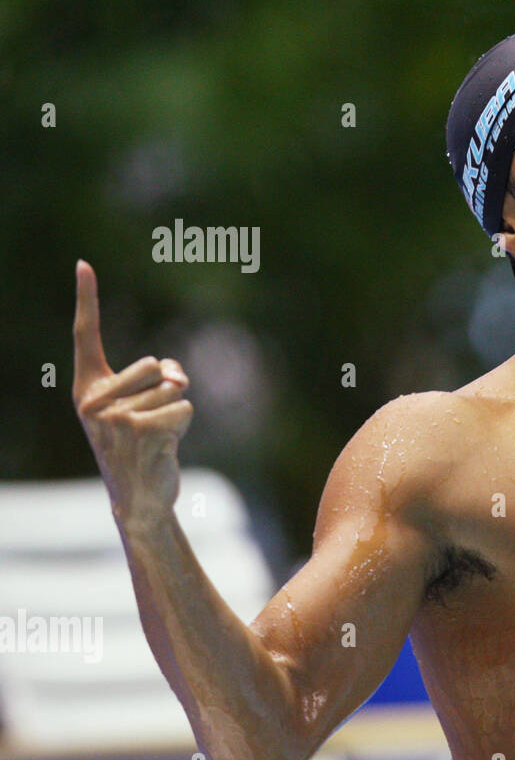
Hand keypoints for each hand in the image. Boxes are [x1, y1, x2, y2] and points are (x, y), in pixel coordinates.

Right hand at [72, 260, 192, 524]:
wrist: (139, 496)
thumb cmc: (144, 445)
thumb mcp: (149, 404)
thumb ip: (162, 377)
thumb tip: (178, 374)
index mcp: (89, 388)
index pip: (86, 335)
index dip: (87, 298)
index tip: (83, 263)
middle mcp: (93, 399)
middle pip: (153, 365)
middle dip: (167, 389)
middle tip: (152, 421)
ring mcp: (114, 416)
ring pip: (173, 388)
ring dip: (176, 410)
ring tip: (157, 436)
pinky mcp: (139, 431)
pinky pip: (184, 409)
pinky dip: (185, 425)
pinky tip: (164, 447)